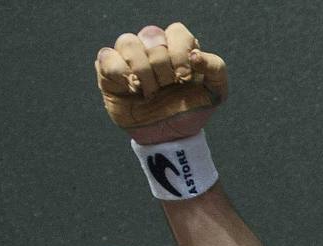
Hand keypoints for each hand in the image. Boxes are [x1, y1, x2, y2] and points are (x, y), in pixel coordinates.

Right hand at [94, 23, 227, 143]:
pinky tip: (131, 89)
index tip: (184, 78)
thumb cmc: (191, 110)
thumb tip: (195, 55)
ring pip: (128, 42)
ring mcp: (129, 57)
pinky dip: (120, 73)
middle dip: (163, 68)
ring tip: (149, 92)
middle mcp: (152, 47)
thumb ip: (216, 68)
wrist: (170, 137)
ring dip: (142, 71)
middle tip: (166, 88)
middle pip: (152, 36)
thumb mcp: (215, 92)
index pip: (176, 32)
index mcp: (177, 47)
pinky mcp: (108, 70)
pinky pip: (106, 56)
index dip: (180, 54)